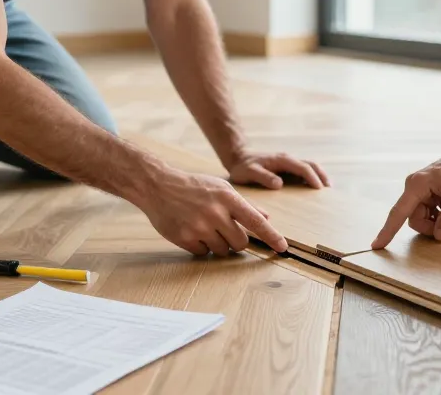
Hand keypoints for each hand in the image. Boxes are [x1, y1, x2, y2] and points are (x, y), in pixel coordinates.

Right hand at [139, 167, 287, 255]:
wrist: (158, 186)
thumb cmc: (193, 186)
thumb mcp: (221, 188)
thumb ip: (244, 205)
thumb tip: (266, 218)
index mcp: (228, 198)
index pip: (256, 222)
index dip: (272, 236)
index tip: (282, 248)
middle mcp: (215, 213)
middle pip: (240, 243)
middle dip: (236, 241)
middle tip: (224, 230)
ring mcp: (199, 227)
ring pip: (222, 250)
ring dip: (218, 245)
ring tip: (205, 227)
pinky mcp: (185, 238)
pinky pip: (204, 253)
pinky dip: (201, 247)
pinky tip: (192, 231)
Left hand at [227, 151, 330, 189]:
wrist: (238, 157)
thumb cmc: (243, 167)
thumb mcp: (249, 172)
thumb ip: (263, 177)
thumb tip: (280, 184)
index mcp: (282, 160)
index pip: (303, 167)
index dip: (312, 178)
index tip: (319, 189)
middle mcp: (288, 159)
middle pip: (311, 164)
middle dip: (322, 175)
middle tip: (329, 189)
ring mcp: (288, 162)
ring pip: (309, 166)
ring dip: (319, 175)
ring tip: (327, 189)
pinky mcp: (287, 167)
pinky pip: (303, 170)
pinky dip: (312, 176)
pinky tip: (314, 188)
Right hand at [372, 147, 440, 248]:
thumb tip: (439, 237)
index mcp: (417, 185)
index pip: (398, 212)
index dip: (387, 231)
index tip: (376, 246)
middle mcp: (415, 187)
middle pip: (415, 219)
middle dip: (433, 229)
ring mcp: (422, 190)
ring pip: (424, 218)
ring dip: (440, 224)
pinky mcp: (430, 193)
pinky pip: (431, 212)